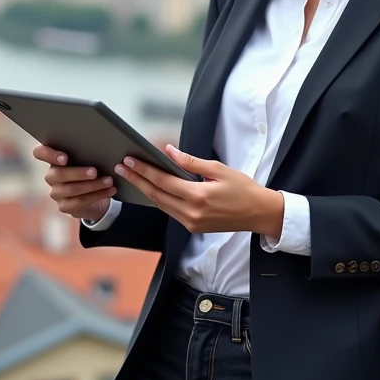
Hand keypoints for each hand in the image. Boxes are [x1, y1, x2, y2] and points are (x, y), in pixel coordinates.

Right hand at [33, 145, 115, 222]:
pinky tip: (109, 191)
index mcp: (54, 160)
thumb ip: (87, 152)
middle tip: (95, 171)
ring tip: (109, 181)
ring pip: (71, 189)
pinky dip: (97, 195)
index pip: (40, 153)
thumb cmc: (90, 169)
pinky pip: (80, 201)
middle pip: (58, 174)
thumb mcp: (88, 159)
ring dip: (93, 185)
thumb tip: (102, 147)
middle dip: (78, 173)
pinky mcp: (64, 206)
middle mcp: (51, 176)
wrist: (95, 195)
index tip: (64, 158)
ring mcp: (56, 192)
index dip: (48, 154)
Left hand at [114, 145, 284, 236]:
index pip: (163, 182)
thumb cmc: (243, 188)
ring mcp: (191, 223)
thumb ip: (191, 162)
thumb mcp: (219, 169)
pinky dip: (159, 199)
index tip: (128, 160)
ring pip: (161, 205)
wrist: (258, 214)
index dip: (143, 170)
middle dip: (137, 180)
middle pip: (156, 195)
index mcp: (198, 197)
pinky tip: (150, 188)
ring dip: (145, 190)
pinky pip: (170, 211)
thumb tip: (168, 151)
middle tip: (120, 167)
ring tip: (131, 176)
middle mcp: (192, 213)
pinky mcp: (193, 227)